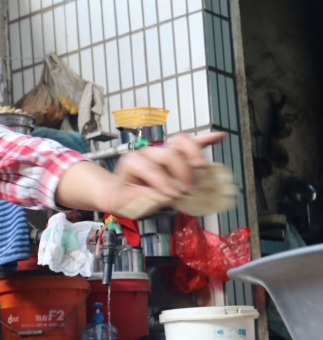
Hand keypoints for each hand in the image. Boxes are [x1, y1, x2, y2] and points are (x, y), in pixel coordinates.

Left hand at [104, 132, 224, 217]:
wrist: (120, 192)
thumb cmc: (125, 197)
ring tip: (201, 167)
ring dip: (194, 154)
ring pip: (180, 142)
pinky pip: (190, 143)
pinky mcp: (173, 152)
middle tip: (188, 189)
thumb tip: (171, 195)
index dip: (163, 182)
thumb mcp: (131, 202)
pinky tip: (219, 137)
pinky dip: (205, 140)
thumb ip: (150, 197)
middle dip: (181, 172)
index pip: (151, 168)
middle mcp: (147, 152)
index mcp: (133, 162)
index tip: (174, 195)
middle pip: (168, 154)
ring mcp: (161, 150)